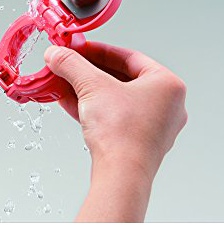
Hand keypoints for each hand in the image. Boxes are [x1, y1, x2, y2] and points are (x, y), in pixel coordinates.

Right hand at [44, 41, 186, 220]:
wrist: (122, 176)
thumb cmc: (122, 132)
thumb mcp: (91, 87)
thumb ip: (72, 65)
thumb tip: (56, 53)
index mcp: (167, 84)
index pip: (128, 57)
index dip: (98, 50)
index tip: (78, 49)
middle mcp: (167, 105)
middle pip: (120, 78)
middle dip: (89, 72)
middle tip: (69, 66)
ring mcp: (155, 126)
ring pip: (115, 99)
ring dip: (87, 90)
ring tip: (64, 84)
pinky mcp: (140, 144)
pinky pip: (114, 117)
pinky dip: (93, 108)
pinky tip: (70, 103)